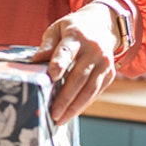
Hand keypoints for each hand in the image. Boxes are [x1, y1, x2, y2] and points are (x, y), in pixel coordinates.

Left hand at [29, 1, 118, 123]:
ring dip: (75, 107)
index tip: (51, 76)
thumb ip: (47, 45)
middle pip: (79, 76)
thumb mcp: (57, 29)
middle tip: (52, 113)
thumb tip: (35, 61)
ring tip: (60, 119)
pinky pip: (95, 92)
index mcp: (76, 36)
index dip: (59, 63)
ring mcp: (104, 63)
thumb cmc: (73, 30)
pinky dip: (83, 104)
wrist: (103, 25)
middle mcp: (93, 50)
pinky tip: (71, 113)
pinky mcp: (110, 74)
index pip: (67, 51)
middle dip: (65, 97)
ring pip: (90, 89)